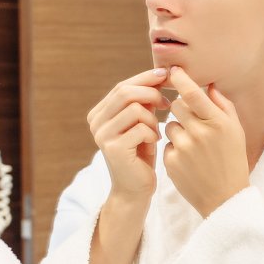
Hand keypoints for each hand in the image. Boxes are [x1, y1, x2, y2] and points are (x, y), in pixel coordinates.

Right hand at [87, 68, 169, 203]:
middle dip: (152, 94)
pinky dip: (153, 133)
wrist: (135, 189)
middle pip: (126, 92)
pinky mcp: (113, 148)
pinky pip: (141, 128)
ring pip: (135, 109)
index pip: (122, 86)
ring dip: (153, 118)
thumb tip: (161, 73)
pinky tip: (153, 143)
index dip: (146, 78)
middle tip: (167, 104)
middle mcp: (96, 122)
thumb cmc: (141, 153)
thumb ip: (144, 100)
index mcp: (100, 113)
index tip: (166, 75)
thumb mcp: (141, 122)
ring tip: (155, 131)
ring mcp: (102, 135)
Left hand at [163, 66, 249, 217]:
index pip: (192, 93)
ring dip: (178, 129)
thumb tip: (208, 84)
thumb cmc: (233, 159)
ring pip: (169, 124)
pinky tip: (189, 160)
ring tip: (194, 145)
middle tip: (193, 120)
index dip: (180, 78)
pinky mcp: (171, 162)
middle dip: (182, 108)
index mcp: (217, 123)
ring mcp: (183, 149)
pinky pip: (167, 143)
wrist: (225, 198)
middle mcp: (199, 134)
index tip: (173, 70)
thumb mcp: (236, 130)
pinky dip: (175, 148)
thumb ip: (222, 105)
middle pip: (177, 106)